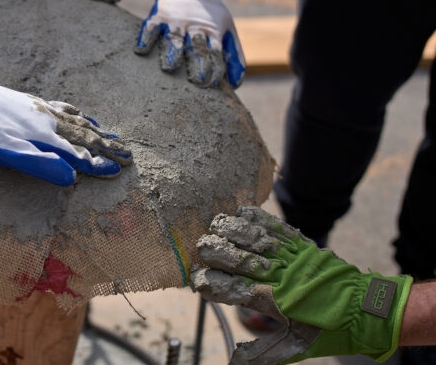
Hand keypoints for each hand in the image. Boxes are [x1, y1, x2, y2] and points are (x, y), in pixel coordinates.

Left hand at [0, 83, 131, 185]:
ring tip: (116, 137)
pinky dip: (80, 115)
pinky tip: (84, 115)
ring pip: (79, 122)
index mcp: (47, 139)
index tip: (118, 171)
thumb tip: (72, 177)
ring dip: (99, 132)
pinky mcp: (34, 103)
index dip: (99, 164)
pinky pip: (65, 109)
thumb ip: (43, 166)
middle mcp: (51, 123)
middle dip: (108, 148)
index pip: (81, 155)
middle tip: (129, 156)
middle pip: (87, 137)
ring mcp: (44, 111)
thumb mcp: (11, 155)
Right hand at [134, 0, 244, 87]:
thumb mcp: (227, 28)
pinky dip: (145, 37)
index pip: (216, 52)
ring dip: (172, 52)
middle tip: (198, 80)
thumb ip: (233, 54)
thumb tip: (235, 84)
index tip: (212, 83)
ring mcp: (176, 21)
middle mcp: (194, 26)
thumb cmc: (210, 13)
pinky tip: (141, 50)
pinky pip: (151, 26)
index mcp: (212, 31)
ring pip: (174, 38)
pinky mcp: (159, 15)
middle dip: (198, 63)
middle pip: (197, 46)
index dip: (215, 68)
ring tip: (170, 68)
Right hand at [191, 206, 412, 363]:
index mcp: (274, 302)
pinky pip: (276, 227)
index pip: (232, 288)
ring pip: (254, 239)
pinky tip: (243, 211)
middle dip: (214, 252)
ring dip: (231, 230)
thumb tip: (233, 362)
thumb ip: (263, 353)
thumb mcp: (296, 347)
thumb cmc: (329, 331)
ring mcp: (291, 258)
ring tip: (215, 225)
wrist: (366, 311)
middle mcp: (280, 277)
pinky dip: (258, 217)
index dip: (210, 282)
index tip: (196, 280)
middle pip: (238, 259)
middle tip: (200, 248)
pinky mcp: (303, 245)